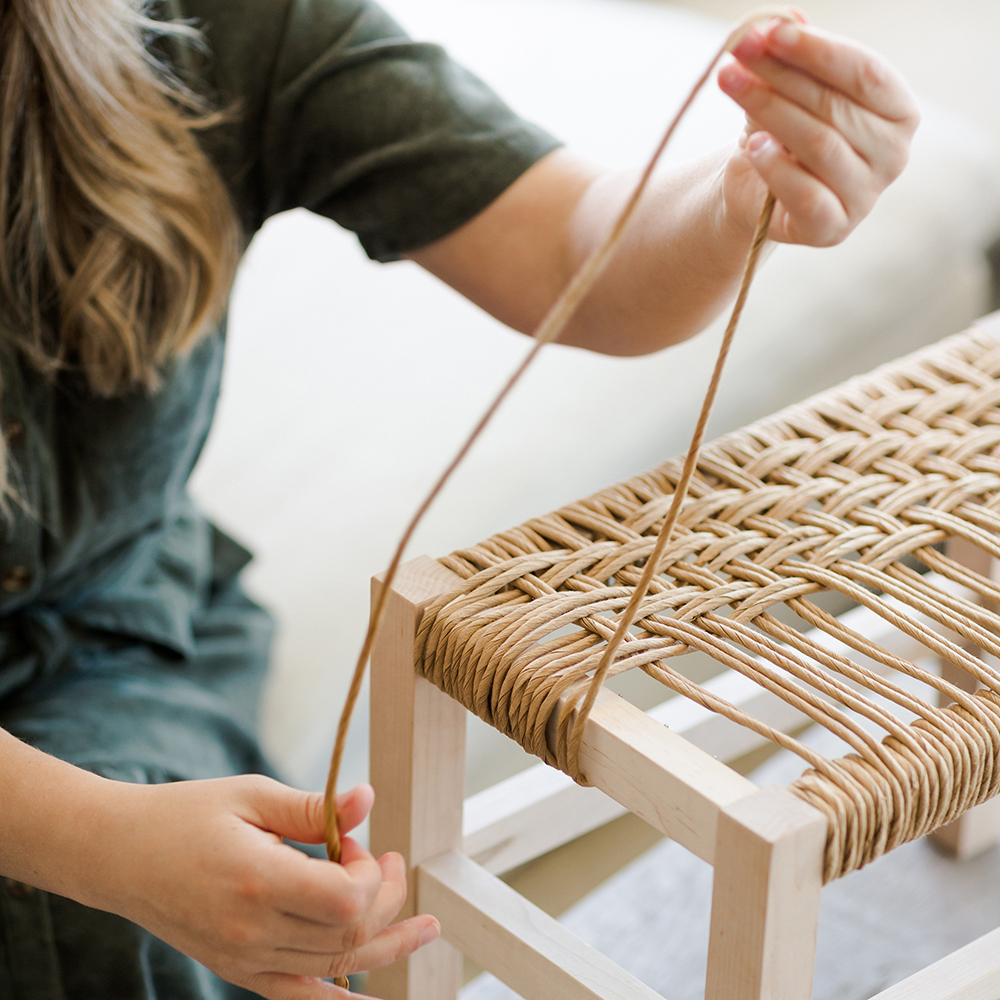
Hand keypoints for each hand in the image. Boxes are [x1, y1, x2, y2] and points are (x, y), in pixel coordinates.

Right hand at [83, 776, 438, 998]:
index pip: (346, 901)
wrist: (120, 855)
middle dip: (386, 897)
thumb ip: (313, 806)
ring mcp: (244, 959)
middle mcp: (252, 932)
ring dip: (385, 942)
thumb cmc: (186, 816)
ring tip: (425, 925)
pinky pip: (297, 997)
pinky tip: (367, 997)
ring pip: (334, 966)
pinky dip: (337, 999)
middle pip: (349, 935)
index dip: (370, 870)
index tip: (354, 839)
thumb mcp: (251, 796)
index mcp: (257, 881)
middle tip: (388, 859)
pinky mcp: (237, 970)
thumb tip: (368, 798)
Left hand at [716, 15, 918, 245]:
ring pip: (819, 145)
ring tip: (731, 85)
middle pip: (836, 107)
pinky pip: (807, 194)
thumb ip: (791, 54)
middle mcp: (894, 155)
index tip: (767, 31)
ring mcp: (866, 196)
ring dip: (769, 110)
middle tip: (735, 55)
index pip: (865, 72)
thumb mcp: (787, 86)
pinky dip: (777, 168)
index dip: (816, 49)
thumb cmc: (782, 131)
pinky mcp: (833, 228)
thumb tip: (785, 18)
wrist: (756, 190)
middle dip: (780, 75)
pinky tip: (752, 146)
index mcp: (899, 111)